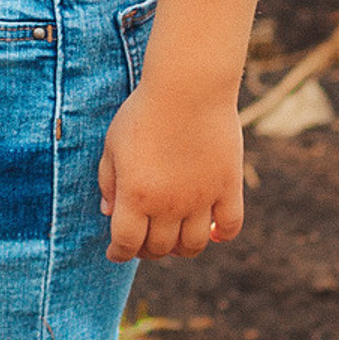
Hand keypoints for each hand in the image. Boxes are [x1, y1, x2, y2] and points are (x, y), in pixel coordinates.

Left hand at [98, 78, 244, 262]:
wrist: (188, 87)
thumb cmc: (144, 111)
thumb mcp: (113, 144)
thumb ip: (108, 181)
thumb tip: (109, 213)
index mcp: (135, 195)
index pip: (125, 243)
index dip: (118, 252)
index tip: (116, 252)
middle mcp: (168, 204)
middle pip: (159, 248)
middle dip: (147, 250)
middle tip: (144, 241)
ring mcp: (201, 199)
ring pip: (193, 245)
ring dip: (181, 249)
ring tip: (174, 237)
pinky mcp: (229, 187)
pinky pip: (229, 227)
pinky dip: (220, 235)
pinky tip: (211, 230)